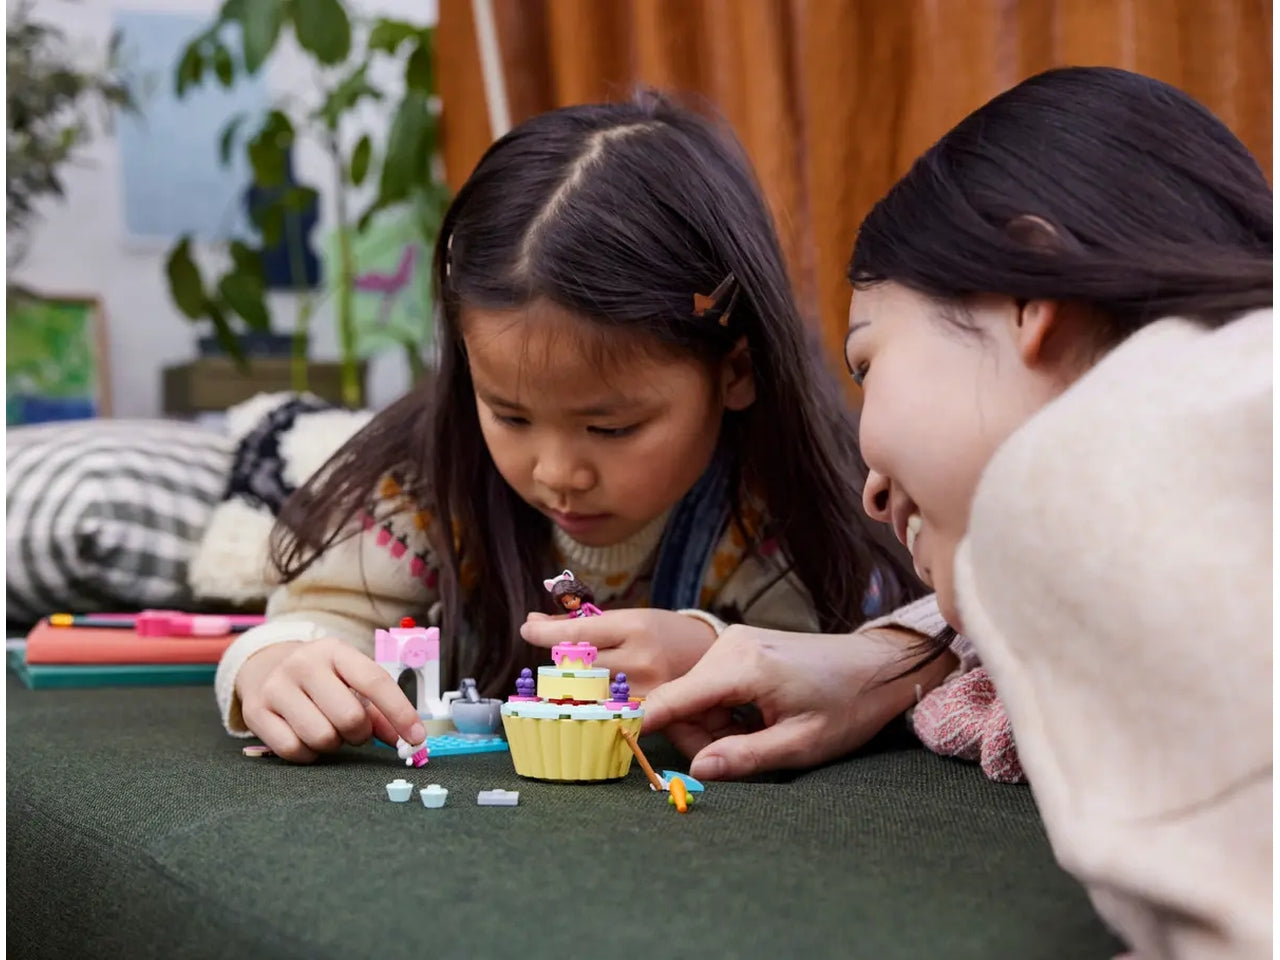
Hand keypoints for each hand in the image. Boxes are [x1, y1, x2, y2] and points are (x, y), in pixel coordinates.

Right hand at [235, 638, 426, 763]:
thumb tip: (408, 739)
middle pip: (349, 718)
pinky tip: (305, 737)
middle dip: (360, 734)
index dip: (400, 712)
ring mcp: (276, 687)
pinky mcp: (256, 712)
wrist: (265, 667)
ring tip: (328, 730)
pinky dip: (308, 754)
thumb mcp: (351, 681)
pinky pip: (294, 750)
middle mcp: (303, 664)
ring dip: (333, 744)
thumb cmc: (321, 679)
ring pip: (321, 737)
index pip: (375, 681)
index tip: (417, 738)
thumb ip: (380, 710)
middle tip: (355, 731)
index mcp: (335, 650)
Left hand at [519, 608, 717, 693]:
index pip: (578, 632)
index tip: (528, 628)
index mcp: (636, 627)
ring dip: (571, 685)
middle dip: (560, 660)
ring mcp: (645, 691)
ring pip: (587, 692)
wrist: (710, 656)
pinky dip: (591, 705)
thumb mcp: (630, 617)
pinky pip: (606, 712)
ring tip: (575, 676)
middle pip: (577, 665)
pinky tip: (589, 698)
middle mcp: (640, 660)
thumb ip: (586, 624)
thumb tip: (534, 622)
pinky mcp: (650, 713)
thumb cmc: (664, 633)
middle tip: (559, 656)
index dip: (545, 632)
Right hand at [640, 624, 957, 779]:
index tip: (617, 748)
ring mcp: (734, 642)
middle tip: (736, 758)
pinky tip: (754, 719)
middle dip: (697, 737)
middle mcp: (730, 646)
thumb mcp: (801, 744)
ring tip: (758, 736)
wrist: (879, 667)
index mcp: (743, 667)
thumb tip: (696, 772)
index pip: (672, 698)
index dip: (642, 726)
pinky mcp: (740, 646)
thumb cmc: (848, 706)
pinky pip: (709, 685)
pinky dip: (721, 710)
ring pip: (693, 695)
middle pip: (680, 701)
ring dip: (711, 725)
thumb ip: (744, 757)